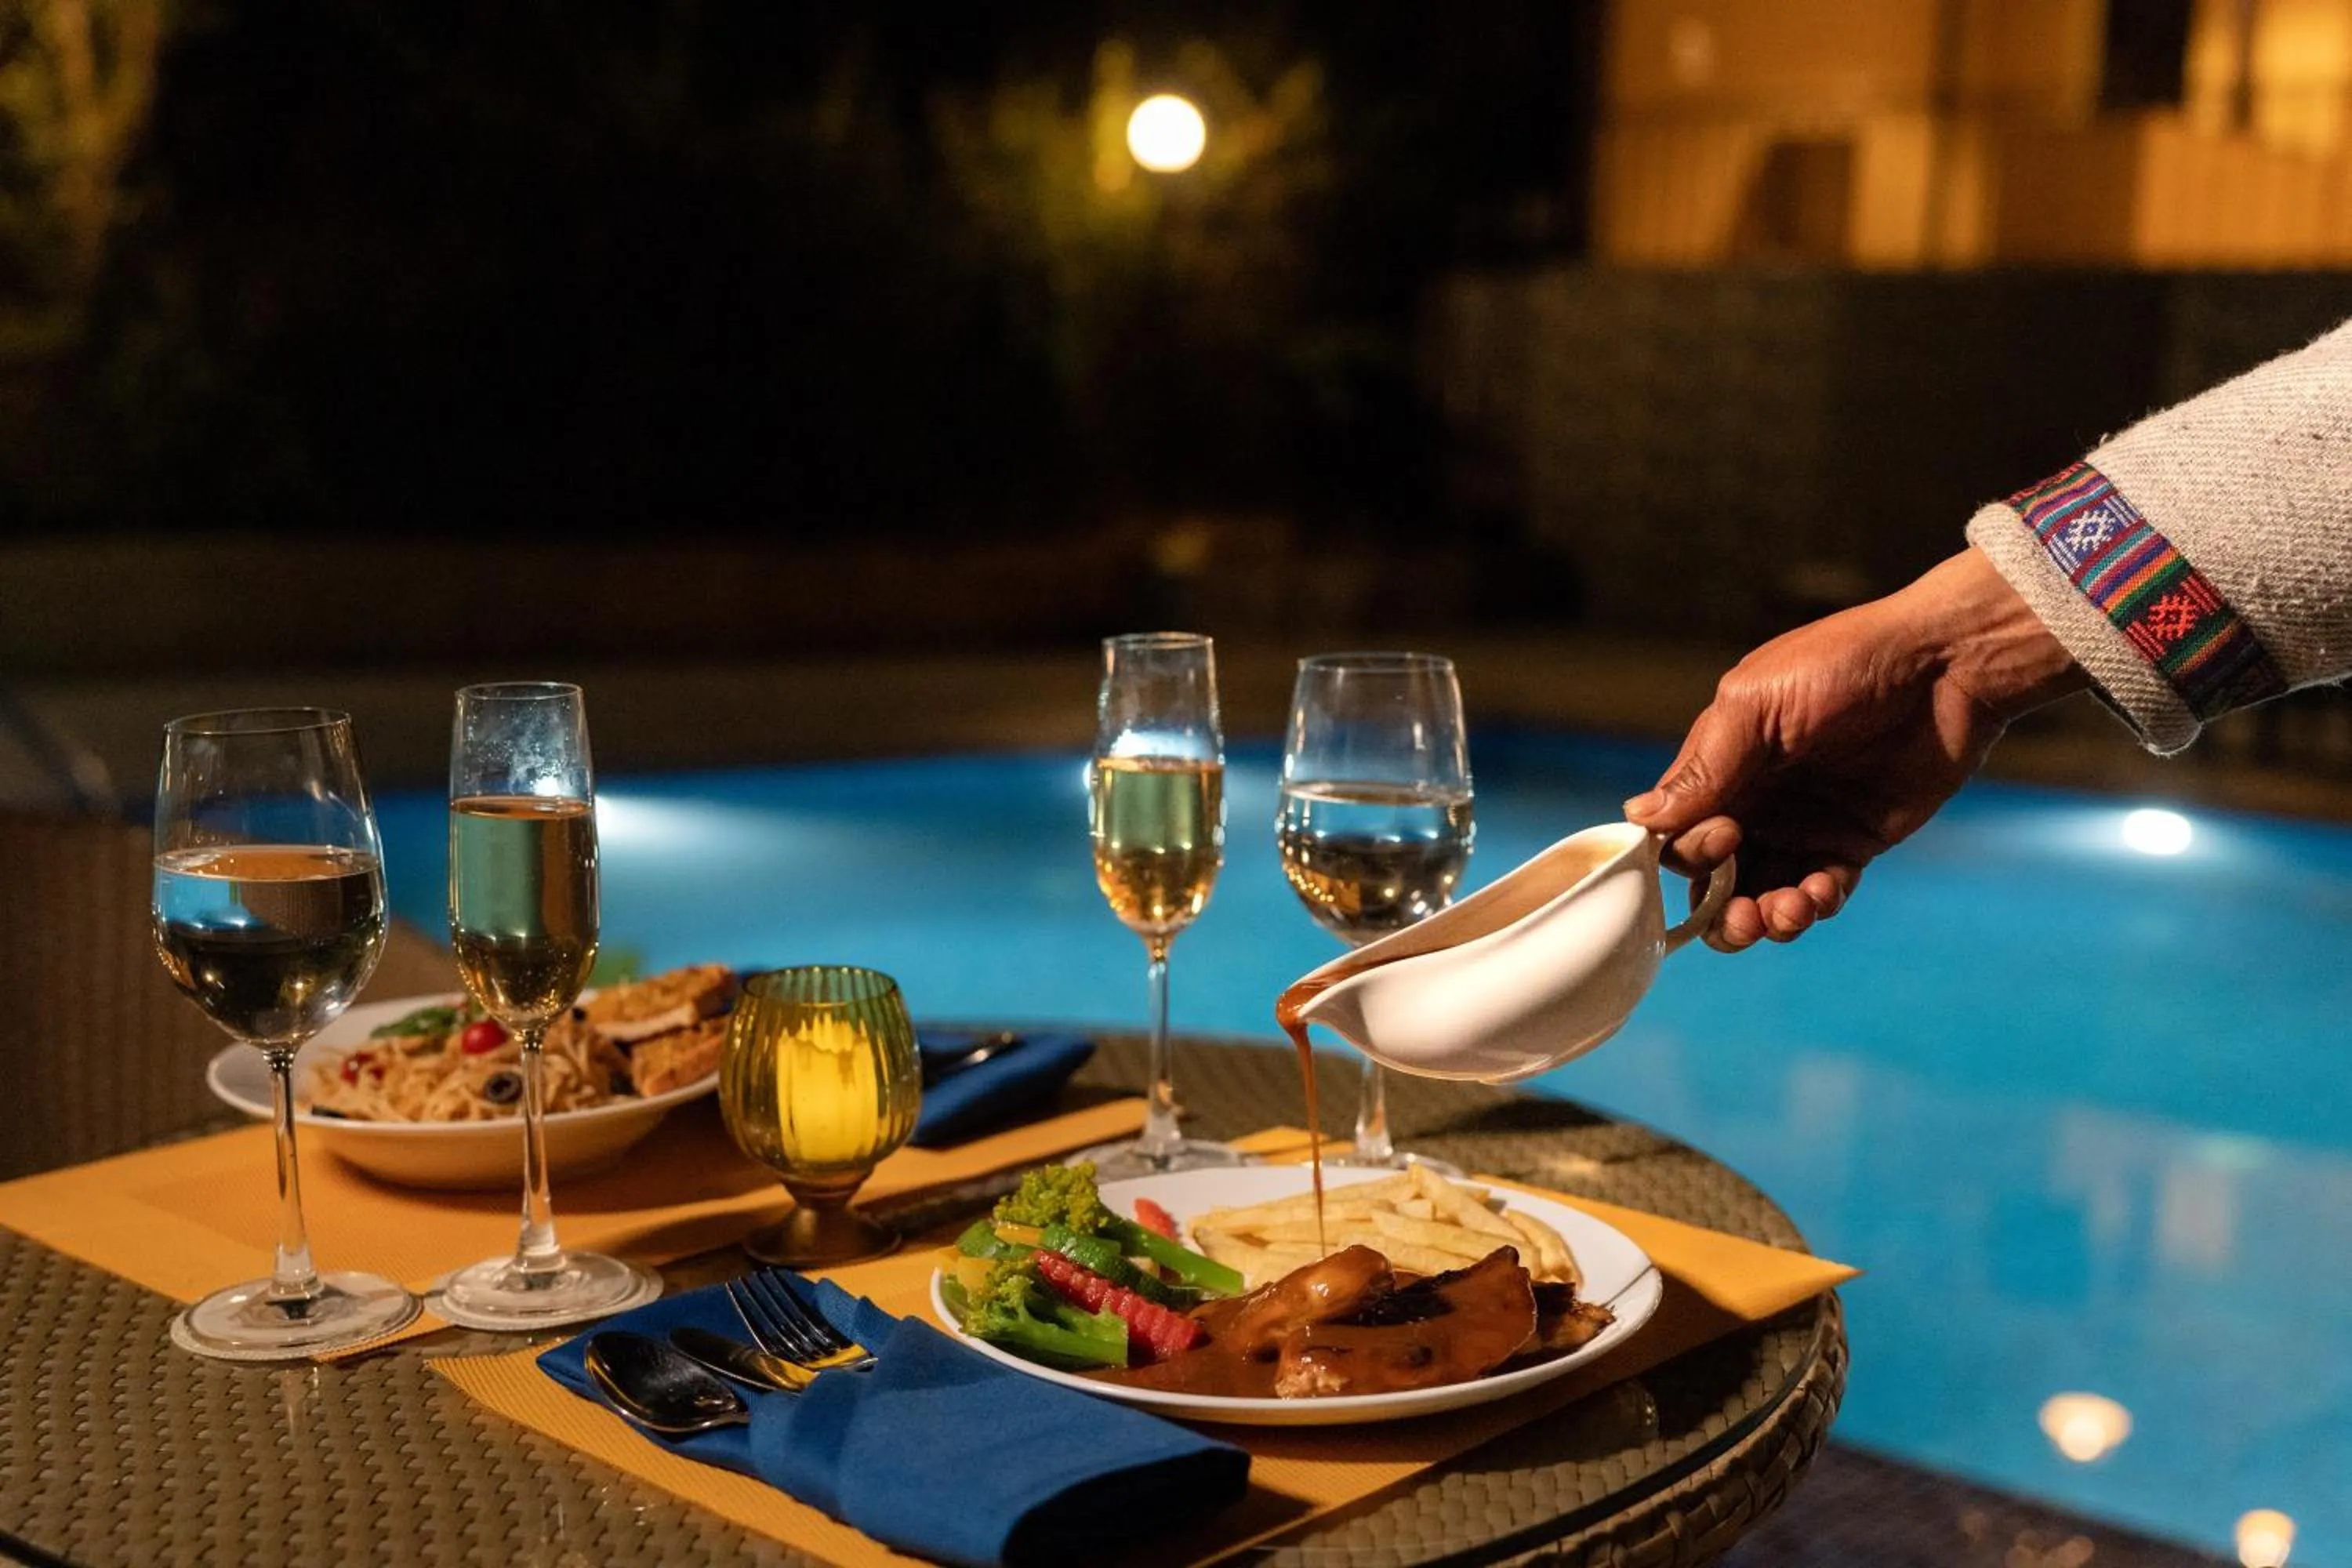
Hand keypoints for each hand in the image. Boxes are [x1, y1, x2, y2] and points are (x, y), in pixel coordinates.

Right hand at [1624, 549, 2085, 949]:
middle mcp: (1754, 801)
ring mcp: (1803, 825)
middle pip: (1712, 880)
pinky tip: (1821, 893)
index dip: (1689, 851)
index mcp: (1720, 765)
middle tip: (1744, 913)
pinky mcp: (1853, 842)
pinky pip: (1819, 892)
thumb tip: (1639, 818)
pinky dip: (1813, 905)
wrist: (1944, 665)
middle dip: (1719, 909)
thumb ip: (1704, 766)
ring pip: (1762, 895)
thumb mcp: (1757, 704)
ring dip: (1765, 918)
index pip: (1678, 832)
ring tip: (1790, 910)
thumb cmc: (1843, 664)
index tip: (1726, 834)